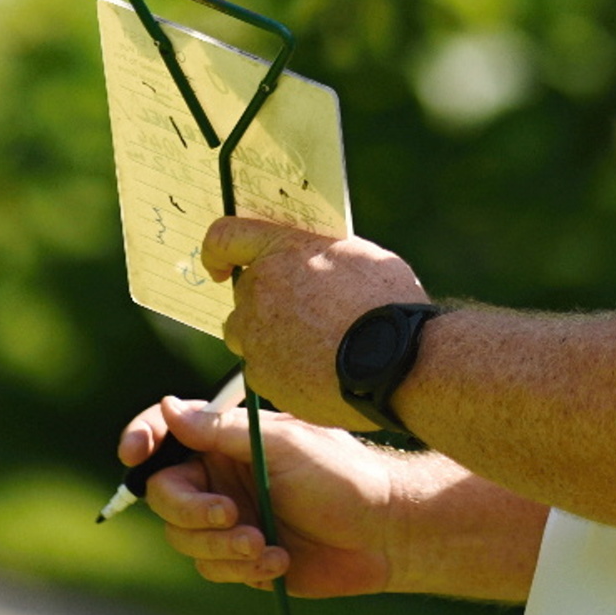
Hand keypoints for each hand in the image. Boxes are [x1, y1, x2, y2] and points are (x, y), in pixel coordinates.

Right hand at [119, 394, 402, 596]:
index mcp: (228, 439)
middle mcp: (222, 475)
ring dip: (221, 546)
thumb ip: (224, 432)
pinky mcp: (241, 555)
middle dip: (193, 510)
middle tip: (232, 515)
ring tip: (265, 544)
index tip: (133, 454)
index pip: (168, 432)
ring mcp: (230, 517)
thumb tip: (170, 407)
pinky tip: (278, 559)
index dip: (142, 437)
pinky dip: (241, 567)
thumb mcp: (285, 444)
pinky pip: (212, 567)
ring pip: (184, 537)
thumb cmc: (343, 475)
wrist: (384, 532)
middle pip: (165, 494)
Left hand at [203, 217, 429, 426]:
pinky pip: (263, 371)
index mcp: (281, 250)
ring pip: (248, 337)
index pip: (224, 237)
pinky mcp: (262, 377)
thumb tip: (306, 260)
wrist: (398, 361)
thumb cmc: (387, 303)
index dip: (217, 250)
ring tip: (315, 345)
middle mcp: (259, 290)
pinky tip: (320, 370)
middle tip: (306, 313)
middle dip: (266, 303)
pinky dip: (284, 371)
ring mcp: (257, 337)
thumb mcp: (355, 255)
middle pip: (243, 296)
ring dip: (269, 338)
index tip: (221, 265)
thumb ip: (316, 255)